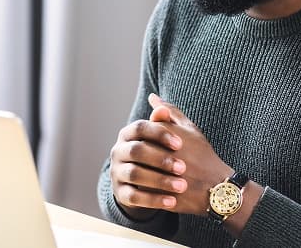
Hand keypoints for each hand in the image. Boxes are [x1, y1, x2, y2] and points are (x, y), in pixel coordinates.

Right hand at [109, 105, 189, 219]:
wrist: (153, 183)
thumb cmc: (163, 153)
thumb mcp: (167, 135)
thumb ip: (165, 118)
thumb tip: (156, 100)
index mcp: (127, 134)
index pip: (139, 127)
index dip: (159, 134)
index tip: (180, 143)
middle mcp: (118, 151)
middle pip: (136, 150)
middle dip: (160, 159)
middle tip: (183, 167)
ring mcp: (117, 173)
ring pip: (135, 174)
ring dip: (160, 180)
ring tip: (181, 186)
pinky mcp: (121, 193)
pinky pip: (135, 197)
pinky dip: (154, 200)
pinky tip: (172, 201)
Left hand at [146, 94, 233, 215]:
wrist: (217, 187)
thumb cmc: (203, 155)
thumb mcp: (189, 129)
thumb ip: (170, 111)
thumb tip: (152, 97)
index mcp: (170, 136)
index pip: (141, 132)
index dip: (146, 140)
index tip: (156, 146)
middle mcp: (166, 155)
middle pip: (138, 152)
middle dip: (141, 156)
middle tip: (150, 161)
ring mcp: (164, 176)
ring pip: (137, 172)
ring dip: (139, 172)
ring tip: (148, 173)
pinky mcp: (162, 196)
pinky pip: (142, 191)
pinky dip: (142, 188)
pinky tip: (148, 187)